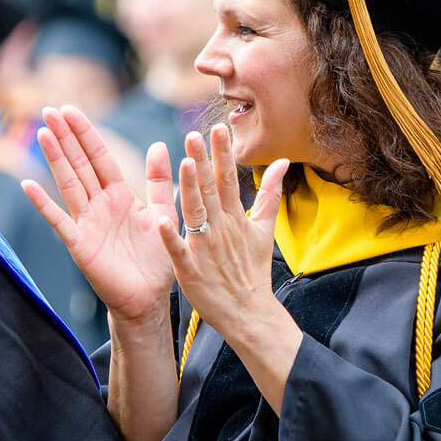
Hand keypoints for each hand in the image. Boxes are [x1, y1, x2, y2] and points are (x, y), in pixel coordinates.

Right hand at [22, 106, 176, 323]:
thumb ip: (159, 181)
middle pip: (80, 164)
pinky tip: (28, 185)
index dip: (86, 134)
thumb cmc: (156, 258)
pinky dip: (44, 204)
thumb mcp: (164, 212)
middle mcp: (100, 205)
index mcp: (120, 196)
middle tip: (49, 109)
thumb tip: (160, 144)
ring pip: (69, 184)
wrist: (150, 298)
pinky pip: (60, 221)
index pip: (100, 158)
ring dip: (55, 159)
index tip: (71, 109)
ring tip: (42, 133)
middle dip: (66, 137)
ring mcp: (87, 223)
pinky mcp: (80, 245)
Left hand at [155, 125, 290, 341]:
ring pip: (195, 213)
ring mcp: (205, 249)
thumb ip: (270, 193)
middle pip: (211, 191)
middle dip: (204, 162)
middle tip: (195, 135)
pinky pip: (178, 251)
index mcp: (236, 218)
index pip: (229, 180)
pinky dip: (169, 237)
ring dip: (190, 189)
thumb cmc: (252, 270)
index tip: (218, 129)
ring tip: (184, 163)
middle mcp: (220, 229)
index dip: (223, 154)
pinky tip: (159, 220)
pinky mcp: (190, 270)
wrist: (249, 311)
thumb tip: (281, 162)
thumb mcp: (265, 229)